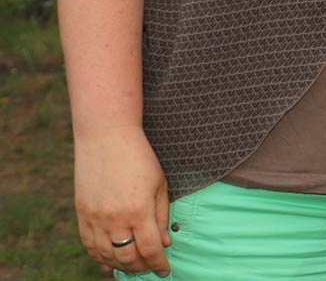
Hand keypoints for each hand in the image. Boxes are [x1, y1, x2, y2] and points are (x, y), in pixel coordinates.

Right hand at [73, 126, 171, 276]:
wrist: (107, 137)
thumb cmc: (139, 158)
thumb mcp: (160, 184)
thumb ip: (161, 216)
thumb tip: (164, 243)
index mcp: (139, 210)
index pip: (149, 249)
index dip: (158, 264)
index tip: (164, 270)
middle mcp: (115, 218)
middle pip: (127, 257)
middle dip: (141, 267)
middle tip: (150, 267)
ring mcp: (95, 218)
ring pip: (106, 255)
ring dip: (120, 265)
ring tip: (133, 266)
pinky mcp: (82, 214)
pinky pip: (88, 245)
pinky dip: (98, 257)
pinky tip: (108, 263)